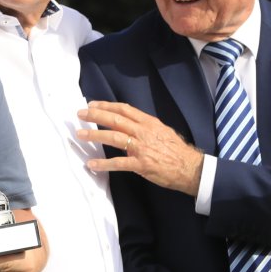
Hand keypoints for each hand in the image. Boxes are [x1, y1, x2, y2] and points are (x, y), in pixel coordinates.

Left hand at [78, 101, 203, 195]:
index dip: (106, 106)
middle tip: (81, 114)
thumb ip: (145, 128)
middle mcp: (143, 132)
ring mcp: (141, 148)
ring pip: (113, 137)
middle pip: (115, 119)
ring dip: (94, 135)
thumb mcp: (162, 131)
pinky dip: (103, 164)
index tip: (92, 104)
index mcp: (149, 123)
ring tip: (80, 135)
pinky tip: (91, 164)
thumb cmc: (177, 150)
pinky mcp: (141, 164)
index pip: (124, 109)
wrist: (190, 168)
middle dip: (95, 115)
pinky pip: (118, 163)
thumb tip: (130, 125)